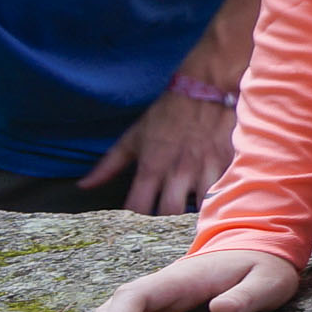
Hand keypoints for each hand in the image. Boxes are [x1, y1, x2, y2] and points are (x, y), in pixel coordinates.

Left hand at [77, 90, 238, 215]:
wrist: (206, 89)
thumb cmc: (167, 113)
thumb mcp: (133, 137)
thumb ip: (108, 165)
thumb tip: (84, 186)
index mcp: (151, 166)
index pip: (138, 207)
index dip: (135, 220)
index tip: (135, 223)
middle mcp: (177, 171)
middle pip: (170, 213)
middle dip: (167, 222)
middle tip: (164, 222)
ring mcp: (204, 169)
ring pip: (200, 207)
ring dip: (194, 213)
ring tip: (189, 212)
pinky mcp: (227, 164)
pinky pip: (223, 192)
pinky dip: (216, 199)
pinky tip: (211, 199)